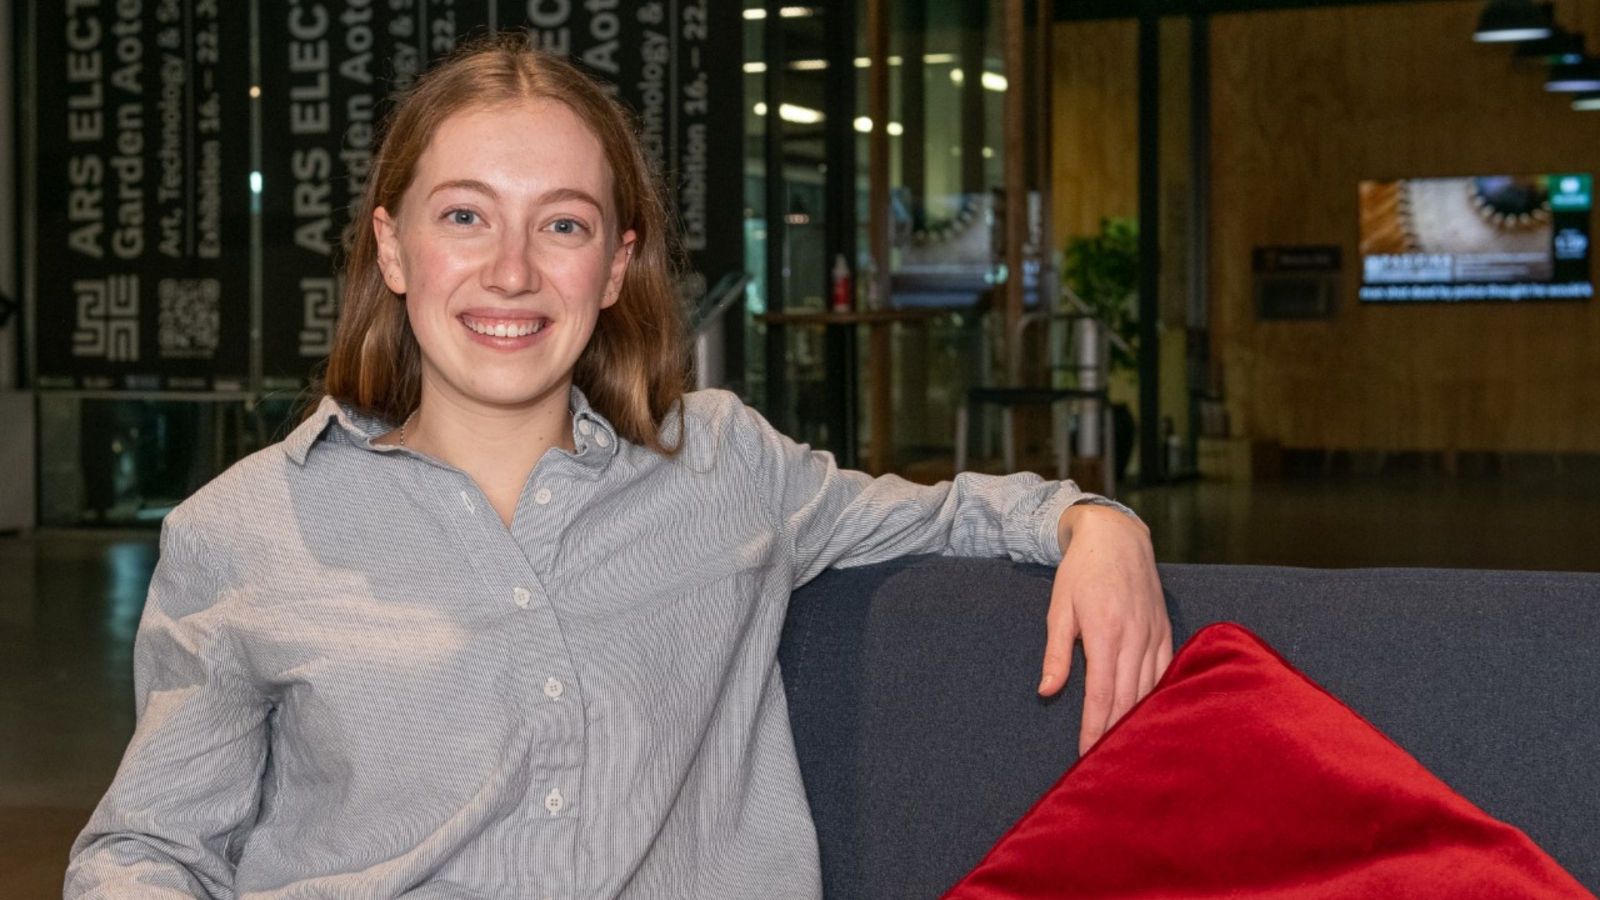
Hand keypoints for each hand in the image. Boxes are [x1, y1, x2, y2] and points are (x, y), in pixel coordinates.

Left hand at [1039, 503, 1172, 754]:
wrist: (1116, 536)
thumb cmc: (1080, 572)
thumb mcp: (1059, 610)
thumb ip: (1056, 654)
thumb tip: (1047, 691)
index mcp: (1105, 633)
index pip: (1101, 695)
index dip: (1095, 728)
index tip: (1087, 754)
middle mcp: (1135, 637)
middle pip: (1128, 699)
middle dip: (1116, 733)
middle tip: (1106, 762)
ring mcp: (1155, 634)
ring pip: (1150, 690)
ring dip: (1139, 721)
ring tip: (1128, 748)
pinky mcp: (1166, 631)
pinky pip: (1166, 673)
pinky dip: (1159, 698)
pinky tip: (1151, 717)